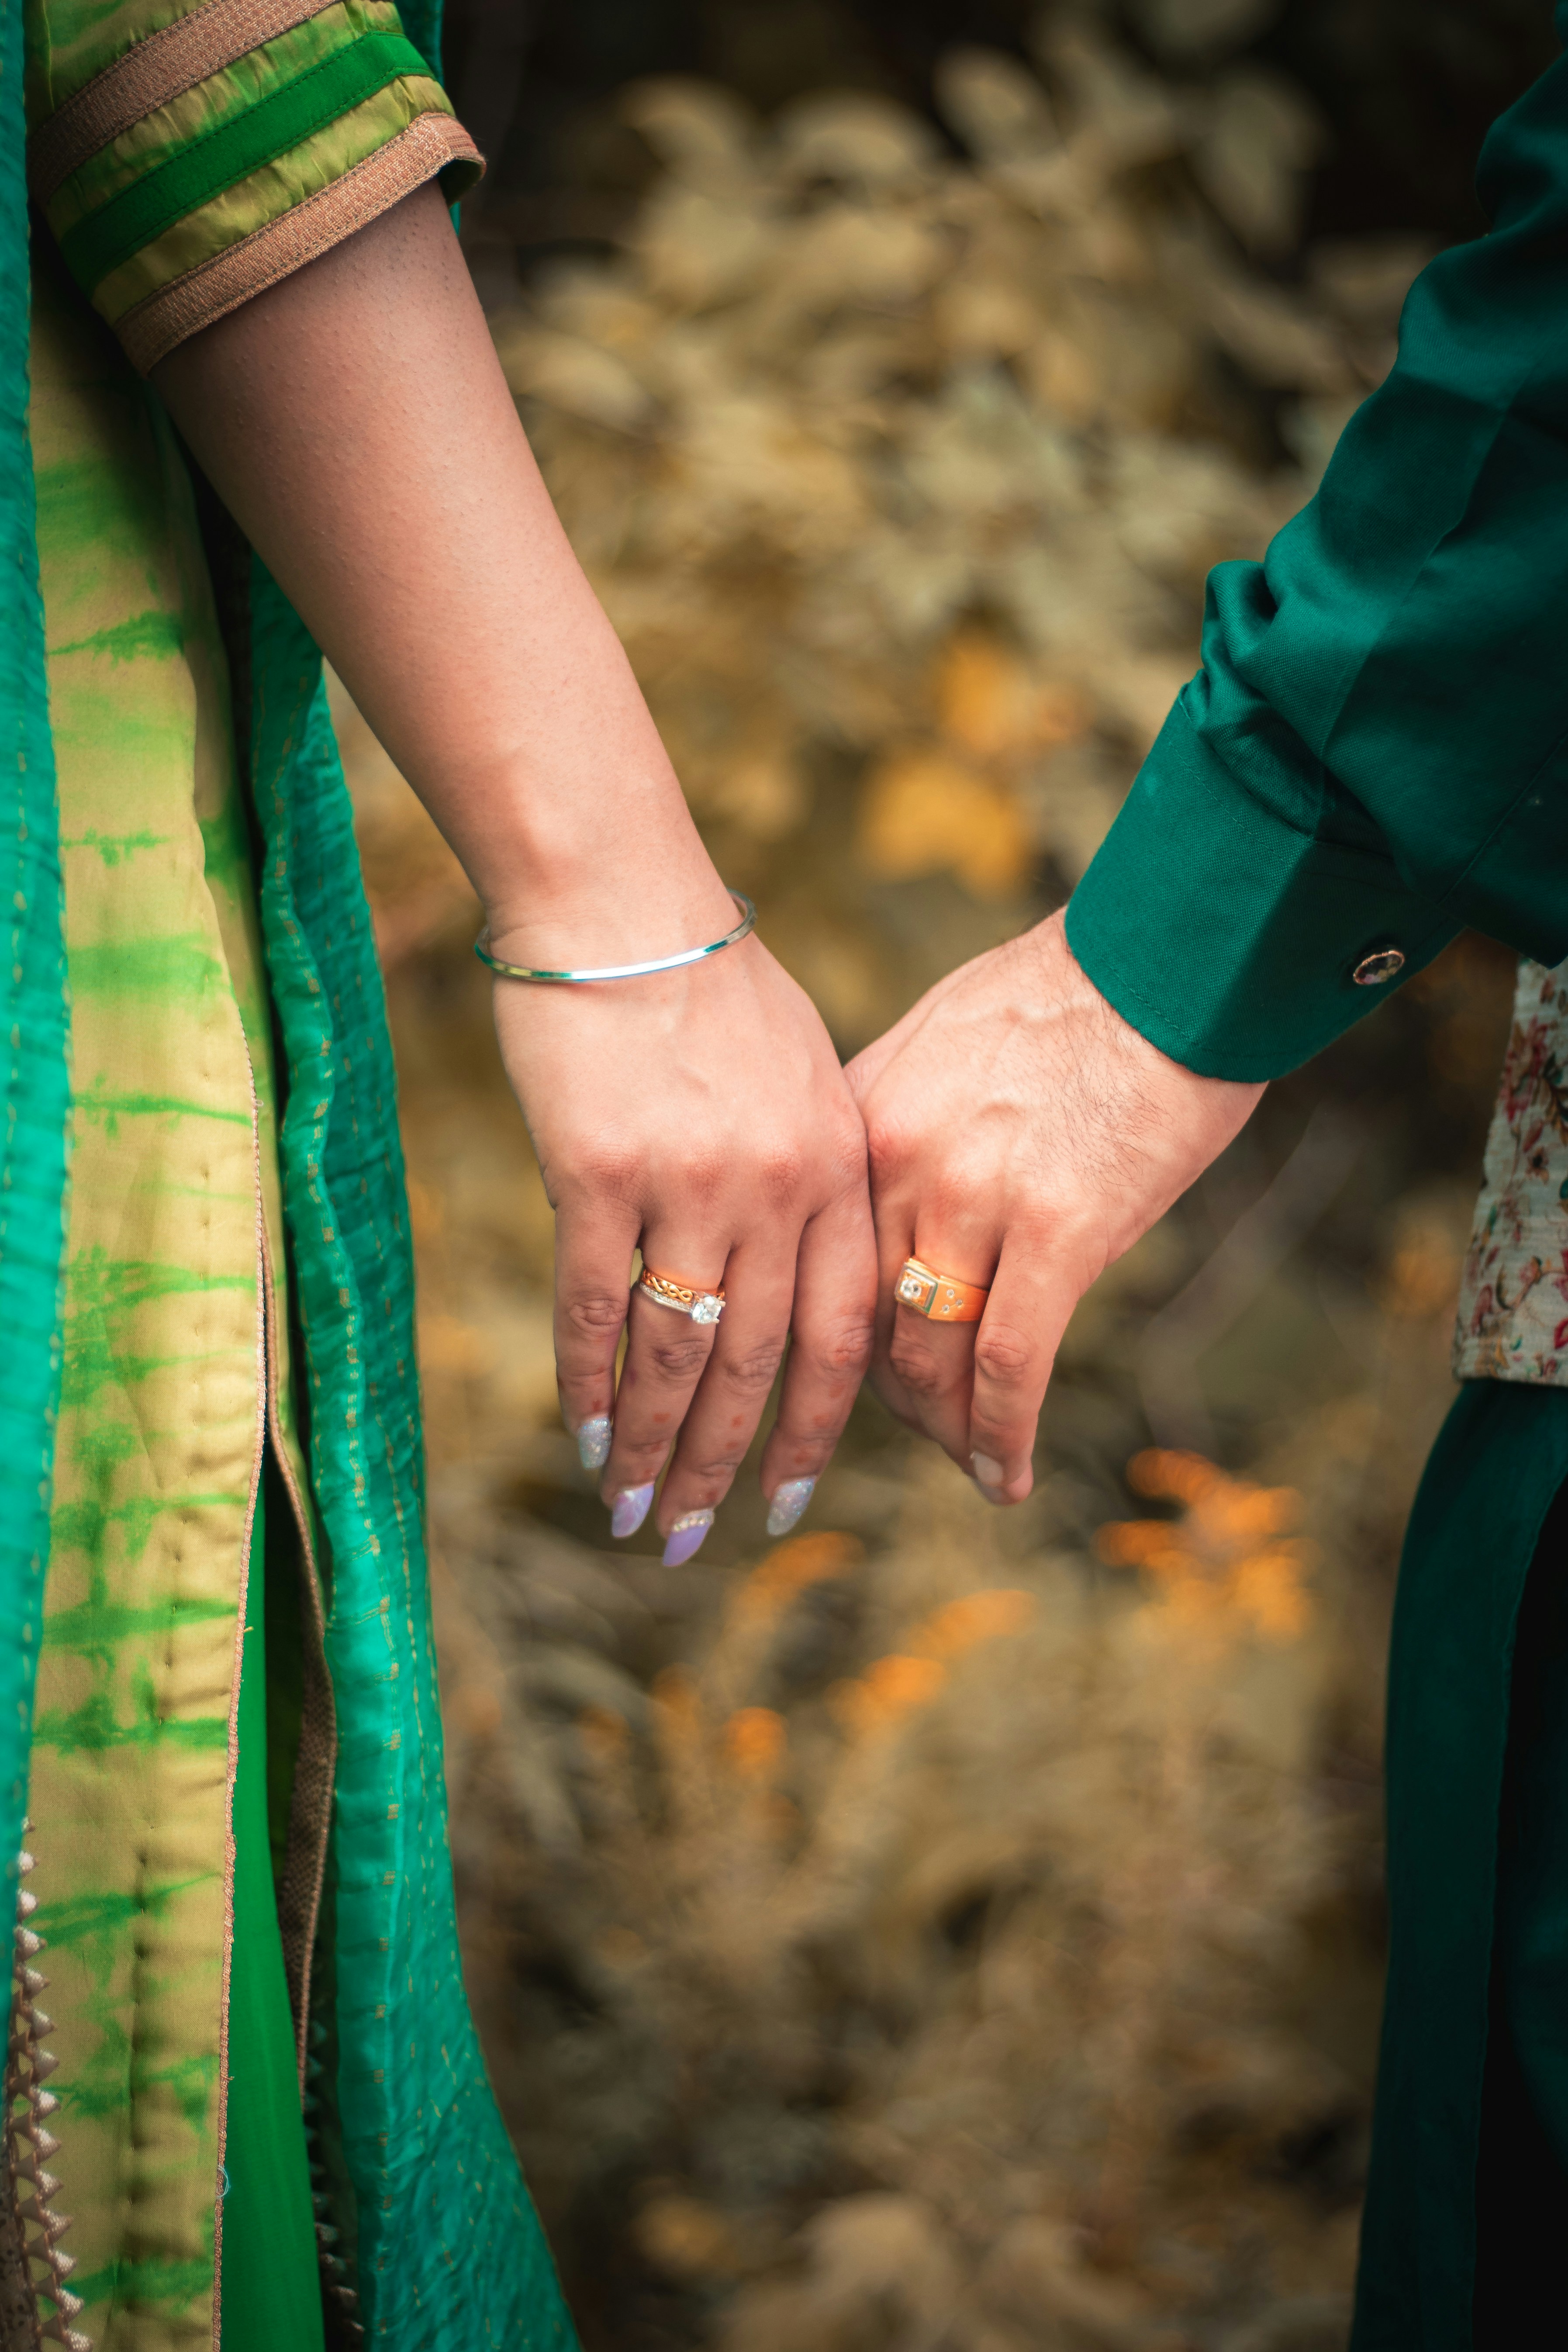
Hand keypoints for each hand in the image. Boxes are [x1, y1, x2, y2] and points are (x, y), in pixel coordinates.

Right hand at [493, 922, 876, 1557]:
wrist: (619, 902)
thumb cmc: (707, 987)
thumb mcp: (801, 1075)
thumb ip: (812, 1176)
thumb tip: (799, 1278)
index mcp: (835, 1167)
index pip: (843, 1331)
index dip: (818, 1427)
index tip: (791, 1498)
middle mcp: (775, 1186)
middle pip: (762, 1362)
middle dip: (732, 1466)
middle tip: (699, 1540)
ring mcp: (689, 1182)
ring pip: (681, 1352)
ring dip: (658, 1447)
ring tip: (637, 1514)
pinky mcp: (597, 1172)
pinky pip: (594, 1305)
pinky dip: (590, 1382)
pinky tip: (587, 1437)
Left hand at [845, 911, 1263, 1501]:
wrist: (1165, 955)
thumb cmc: (1071, 998)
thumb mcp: (942, 1046)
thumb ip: (902, 1130)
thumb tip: (893, 1207)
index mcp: (862, 1119)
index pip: (819, 1262)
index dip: (830, 1338)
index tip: (844, 1380)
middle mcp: (898, 1164)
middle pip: (861, 1323)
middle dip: (885, 1398)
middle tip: (922, 1432)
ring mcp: (974, 1198)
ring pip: (926, 1360)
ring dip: (943, 1430)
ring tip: (968, 1460)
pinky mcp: (1060, 1231)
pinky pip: (1010, 1366)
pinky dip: (999, 1438)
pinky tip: (1003, 1480)